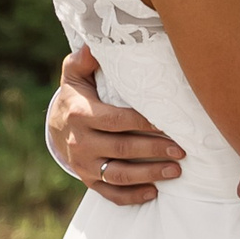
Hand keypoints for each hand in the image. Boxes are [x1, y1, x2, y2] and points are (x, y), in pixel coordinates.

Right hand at [49, 46, 185, 204]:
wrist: (56, 125)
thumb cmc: (77, 93)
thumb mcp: (75, 72)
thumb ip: (86, 58)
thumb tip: (95, 42)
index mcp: (80, 114)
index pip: (117, 120)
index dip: (144, 123)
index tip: (169, 123)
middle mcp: (80, 142)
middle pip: (121, 149)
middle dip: (154, 150)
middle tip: (183, 149)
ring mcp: (84, 165)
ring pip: (118, 175)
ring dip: (149, 174)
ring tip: (176, 171)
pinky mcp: (88, 180)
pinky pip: (110, 193)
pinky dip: (132, 196)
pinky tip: (154, 192)